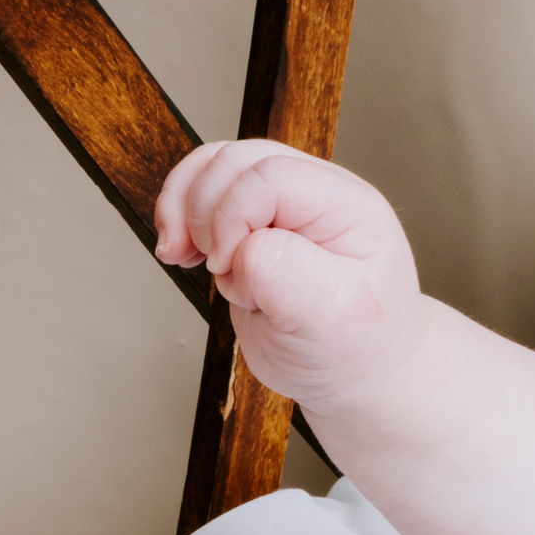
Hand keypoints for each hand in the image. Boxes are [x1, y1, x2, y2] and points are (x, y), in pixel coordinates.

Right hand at [155, 142, 420, 410]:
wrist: (355, 372)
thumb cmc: (354, 349)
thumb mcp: (328, 319)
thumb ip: (281, 272)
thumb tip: (238, 246)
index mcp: (348, 207)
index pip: (271, 176)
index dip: (232, 215)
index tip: (228, 268)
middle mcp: (317, 194)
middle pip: (235, 162)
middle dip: (203, 211)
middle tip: (209, 268)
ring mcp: (283, 204)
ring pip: (214, 168)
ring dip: (183, 208)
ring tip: (179, 253)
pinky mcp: (254, 221)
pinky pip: (205, 192)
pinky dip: (181, 217)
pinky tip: (182, 252)